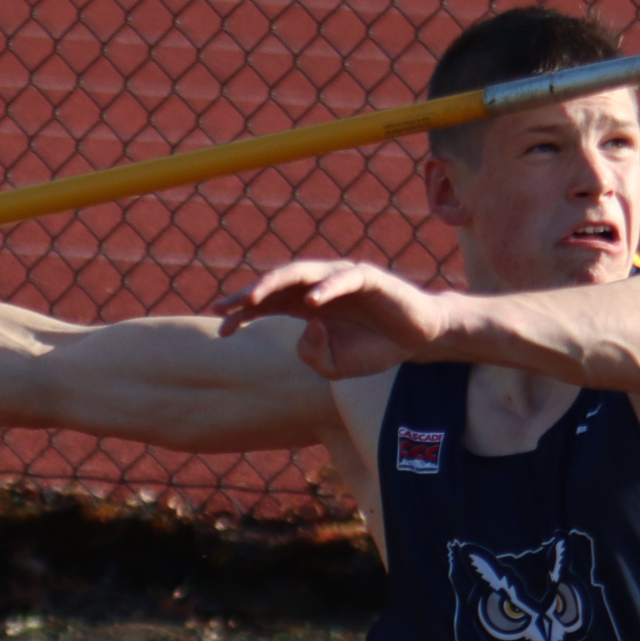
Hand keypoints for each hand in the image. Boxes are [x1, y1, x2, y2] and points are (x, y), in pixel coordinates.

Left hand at [211, 260, 455, 378]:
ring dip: (275, 283)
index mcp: (304, 307)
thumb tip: (307, 326)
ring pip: (302, 273)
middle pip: (275, 285)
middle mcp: (317, 288)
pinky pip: (344, 279)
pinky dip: (327, 289)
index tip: (222, 330)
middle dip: (248, 295)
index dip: (242, 314)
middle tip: (226, 307)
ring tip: (254, 297)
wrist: (417, 339)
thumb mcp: (334, 366)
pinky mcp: (368, 278)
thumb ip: (312, 355)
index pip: (266, 305)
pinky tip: (311, 302)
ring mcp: (340, 279)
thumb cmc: (372, 349)